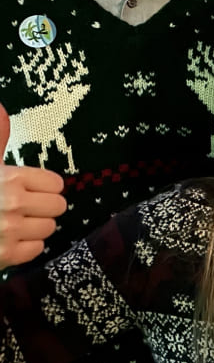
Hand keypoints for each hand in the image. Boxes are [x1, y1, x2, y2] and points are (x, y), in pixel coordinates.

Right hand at [0, 103, 65, 268]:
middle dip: (42, 208)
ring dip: (33, 229)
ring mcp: (9, 231)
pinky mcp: (5, 256)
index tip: (29, 190)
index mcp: (9, 178)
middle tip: (21, 209)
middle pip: (58, 206)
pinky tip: (6, 241)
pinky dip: (24, 248)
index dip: (44, 188)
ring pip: (49, 228)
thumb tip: (0, 106)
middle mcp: (12, 203)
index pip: (56, 184)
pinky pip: (36, 250)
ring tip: (11, 225)